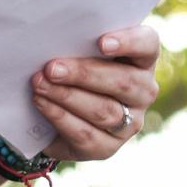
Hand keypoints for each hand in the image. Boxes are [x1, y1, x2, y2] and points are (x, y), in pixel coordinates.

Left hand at [30, 26, 163, 163]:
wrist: (54, 116)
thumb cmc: (72, 70)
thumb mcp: (78, 52)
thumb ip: (77, 43)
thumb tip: (53, 39)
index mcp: (142, 59)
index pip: (147, 44)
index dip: (128, 42)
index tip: (102, 42)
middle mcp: (143, 91)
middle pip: (122, 82)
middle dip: (84, 74)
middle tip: (52, 68)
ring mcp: (130, 123)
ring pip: (104, 110)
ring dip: (67, 96)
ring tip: (39, 85)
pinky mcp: (108, 147)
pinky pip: (86, 133)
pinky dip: (59, 116)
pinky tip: (41, 103)